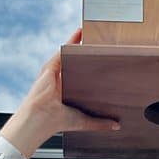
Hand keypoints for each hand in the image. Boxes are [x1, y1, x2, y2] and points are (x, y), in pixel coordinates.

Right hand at [1, 29, 119, 155]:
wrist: (41, 118)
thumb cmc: (58, 121)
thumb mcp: (84, 121)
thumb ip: (100, 123)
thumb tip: (117, 125)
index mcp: (68, 92)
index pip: (82, 77)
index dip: (92, 69)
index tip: (103, 62)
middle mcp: (61, 80)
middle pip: (76, 63)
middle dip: (86, 54)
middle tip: (100, 44)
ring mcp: (55, 73)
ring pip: (69, 55)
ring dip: (78, 44)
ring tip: (90, 33)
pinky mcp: (51, 66)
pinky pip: (62, 51)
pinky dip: (71, 41)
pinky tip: (80, 33)